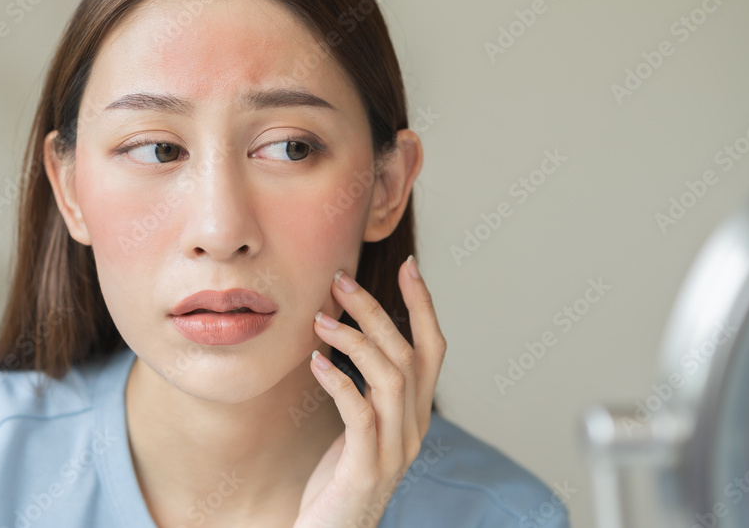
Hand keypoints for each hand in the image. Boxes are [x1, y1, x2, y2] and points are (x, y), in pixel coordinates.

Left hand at [293, 255, 445, 527]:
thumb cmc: (340, 481)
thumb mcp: (359, 427)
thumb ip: (364, 388)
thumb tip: (347, 334)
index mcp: (415, 415)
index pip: (433, 350)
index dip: (424, 307)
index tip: (410, 267)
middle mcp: (413, 429)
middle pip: (408, 355)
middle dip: (377, 311)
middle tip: (341, 281)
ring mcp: (394, 450)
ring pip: (390, 378)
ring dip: (355, 340)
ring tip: (320, 319)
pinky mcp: (367, 468)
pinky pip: (359, 414)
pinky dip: (339, 381)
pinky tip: (315, 362)